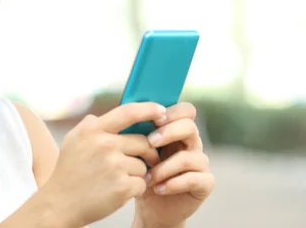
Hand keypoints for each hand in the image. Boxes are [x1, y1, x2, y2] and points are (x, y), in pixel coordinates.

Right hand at [42, 102, 165, 226]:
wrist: (60, 204)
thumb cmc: (69, 170)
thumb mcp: (73, 139)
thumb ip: (93, 125)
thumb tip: (117, 115)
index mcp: (92, 129)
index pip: (128, 112)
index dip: (149, 110)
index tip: (162, 112)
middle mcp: (104, 144)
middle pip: (143, 142)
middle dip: (147, 152)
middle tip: (143, 160)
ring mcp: (114, 165)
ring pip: (143, 165)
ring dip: (136, 173)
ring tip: (116, 179)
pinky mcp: (122, 186)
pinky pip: (142, 183)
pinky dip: (134, 188)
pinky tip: (117, 191)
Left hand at [134, 102, 214, 227]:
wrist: (149, 207)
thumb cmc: (140, 173)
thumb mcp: (134, 150)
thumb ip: (132, 132)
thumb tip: (113, 116)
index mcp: (176, 130)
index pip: (185, 110)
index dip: (172, 112)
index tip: (153, 119)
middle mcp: (191, 144)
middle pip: (190, 127)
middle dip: (168, 133)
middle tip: (150, 142)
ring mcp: (200, 163)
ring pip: (191, 156)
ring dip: (165, 167)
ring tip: (147, 177)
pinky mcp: (205, 184)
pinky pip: (195, 179)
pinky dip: (174, 184)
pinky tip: (158, 189)